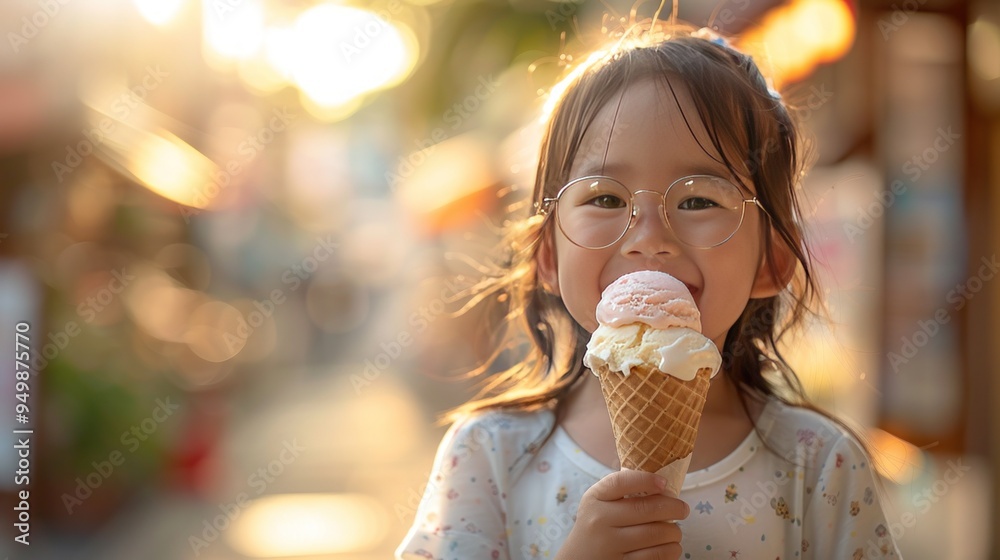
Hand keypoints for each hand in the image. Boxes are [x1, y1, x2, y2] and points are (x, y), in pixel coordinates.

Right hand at [555, 469, 689, 559]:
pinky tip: (670, 546)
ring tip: (675, 531)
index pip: (621, 482)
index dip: (646, 480)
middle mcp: (599, 521)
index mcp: (595, 500)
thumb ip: (621, 493)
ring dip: (674, 532)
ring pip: (656, 534)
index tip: (664, 483)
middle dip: (673, 508)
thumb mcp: (598, 504)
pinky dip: (670, 550)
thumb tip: (664, 487)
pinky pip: (656, 556)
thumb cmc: (596, 527)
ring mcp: (610, 545)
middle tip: (683, 509)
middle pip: (645, 509)